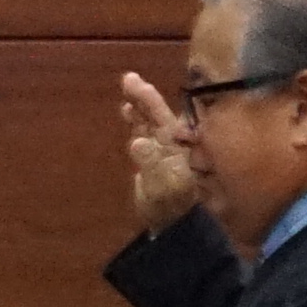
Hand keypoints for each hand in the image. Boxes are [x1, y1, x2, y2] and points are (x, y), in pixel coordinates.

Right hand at [115, 71, 204, 232]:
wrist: (172, 227)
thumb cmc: (171, 208)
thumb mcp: (161, 189)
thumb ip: (150, 165)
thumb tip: (137, 141)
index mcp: (178, 147)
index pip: (164, 117)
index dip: (150, 101)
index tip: (135, 85)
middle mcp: (171, 145)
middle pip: (158, 115)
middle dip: (144, 97)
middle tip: (128, 79)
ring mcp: (161, 152)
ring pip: (149, 122)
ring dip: (139, 106)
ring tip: (128, 88)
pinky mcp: (150, 161)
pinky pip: (142, 135)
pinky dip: (135, 122)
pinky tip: (128, 112)